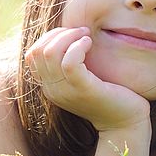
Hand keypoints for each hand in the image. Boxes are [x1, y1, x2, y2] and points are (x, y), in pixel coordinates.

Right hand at [25, 26, 149, 131]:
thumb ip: (69, 63)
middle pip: (38, 51)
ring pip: (50, 53)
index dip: (49, 37)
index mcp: (49, 87)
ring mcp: (65, 91)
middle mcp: (52, 90)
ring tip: (86, 37)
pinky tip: (89, 43)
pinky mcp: (83, 90)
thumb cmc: (107, 95)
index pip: (32, 54)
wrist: (124, 123)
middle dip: (59, 34)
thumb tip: (67, 34)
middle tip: (81, 32)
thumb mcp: (81, 79)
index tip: (71, 34)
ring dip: (69, 36)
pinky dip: (78, 46)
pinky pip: (69, 62)